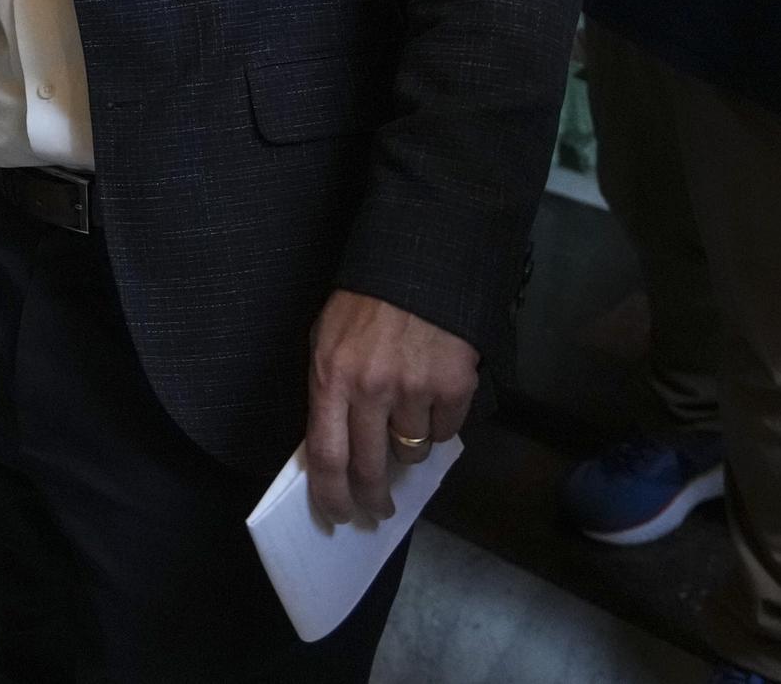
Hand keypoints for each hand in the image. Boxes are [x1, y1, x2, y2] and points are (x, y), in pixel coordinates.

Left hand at [304, 290, 478, 524]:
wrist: (418, 266)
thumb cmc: (365, 305)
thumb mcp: (326, 341)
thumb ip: (328, 391)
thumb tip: (332, 448)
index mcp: (330, 377)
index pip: (326, 456)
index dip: (331, 496)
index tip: (338, 515)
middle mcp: (370, 389)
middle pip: (370, 468)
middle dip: (374, 498)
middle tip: (379, 509)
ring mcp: (414, 389)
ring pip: (411, 452)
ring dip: (408, 447)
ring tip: (406, 418)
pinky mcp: (454, 386)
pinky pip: (445, 431)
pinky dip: (439, 424)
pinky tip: (433, 398)